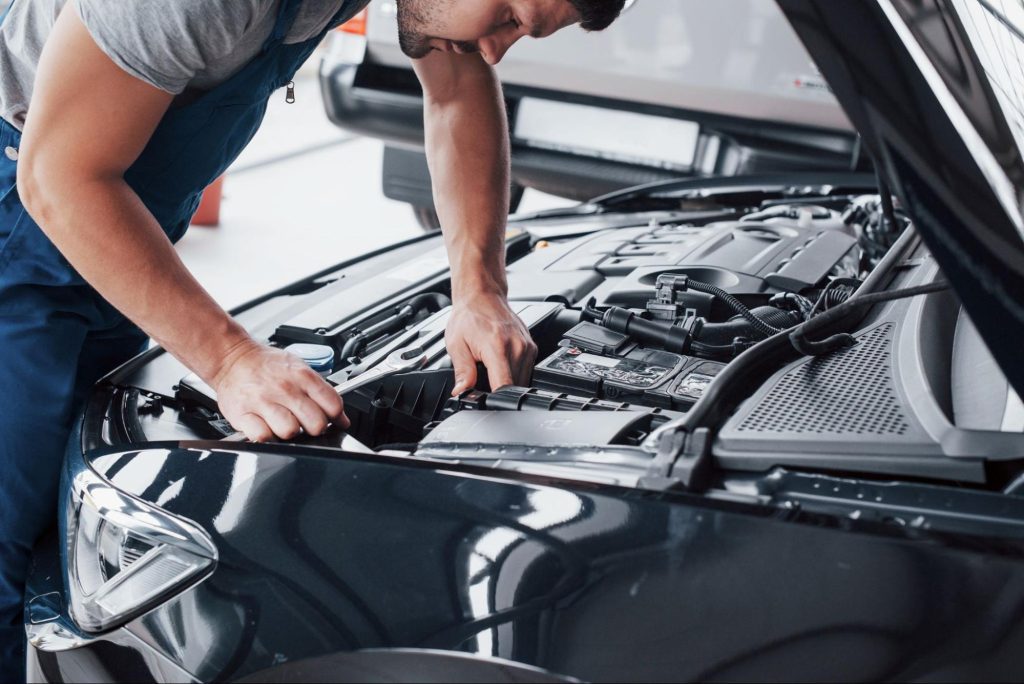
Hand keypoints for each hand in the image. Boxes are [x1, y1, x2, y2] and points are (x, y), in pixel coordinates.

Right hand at [211, 340, 347, 441]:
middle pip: (316, 424)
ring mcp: (263, 401)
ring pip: (290, 432)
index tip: (330, 419)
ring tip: (283, 423)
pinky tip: (266, 427)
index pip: (333, 405)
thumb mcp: (299, 368)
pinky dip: (266, 436)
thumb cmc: (266, 365)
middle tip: (305, 422)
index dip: (335, 417)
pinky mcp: (243, 414)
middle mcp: (285, 388)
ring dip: (289, 432)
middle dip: (314, 427)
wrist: (232, 358)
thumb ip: (322, 392)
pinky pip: (263, 436)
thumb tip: (342, 418)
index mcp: (302, 376)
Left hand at [446, 293, 537, 394]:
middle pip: (514, 387)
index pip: (505, 386)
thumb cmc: (469, 317)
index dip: (495, 399)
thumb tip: (462, 392)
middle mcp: (517, 347)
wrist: (482, 296)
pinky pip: (526, 371)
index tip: (486, 401)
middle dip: (498, 390)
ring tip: (491, 368)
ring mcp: (527, 347)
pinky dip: (514, 373)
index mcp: (498, 347)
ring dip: (507, 382)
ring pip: (522, 381)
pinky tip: (501, 363)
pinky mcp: (532, 347)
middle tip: (482, 380)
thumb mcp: (456, 345)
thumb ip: (462, 372)